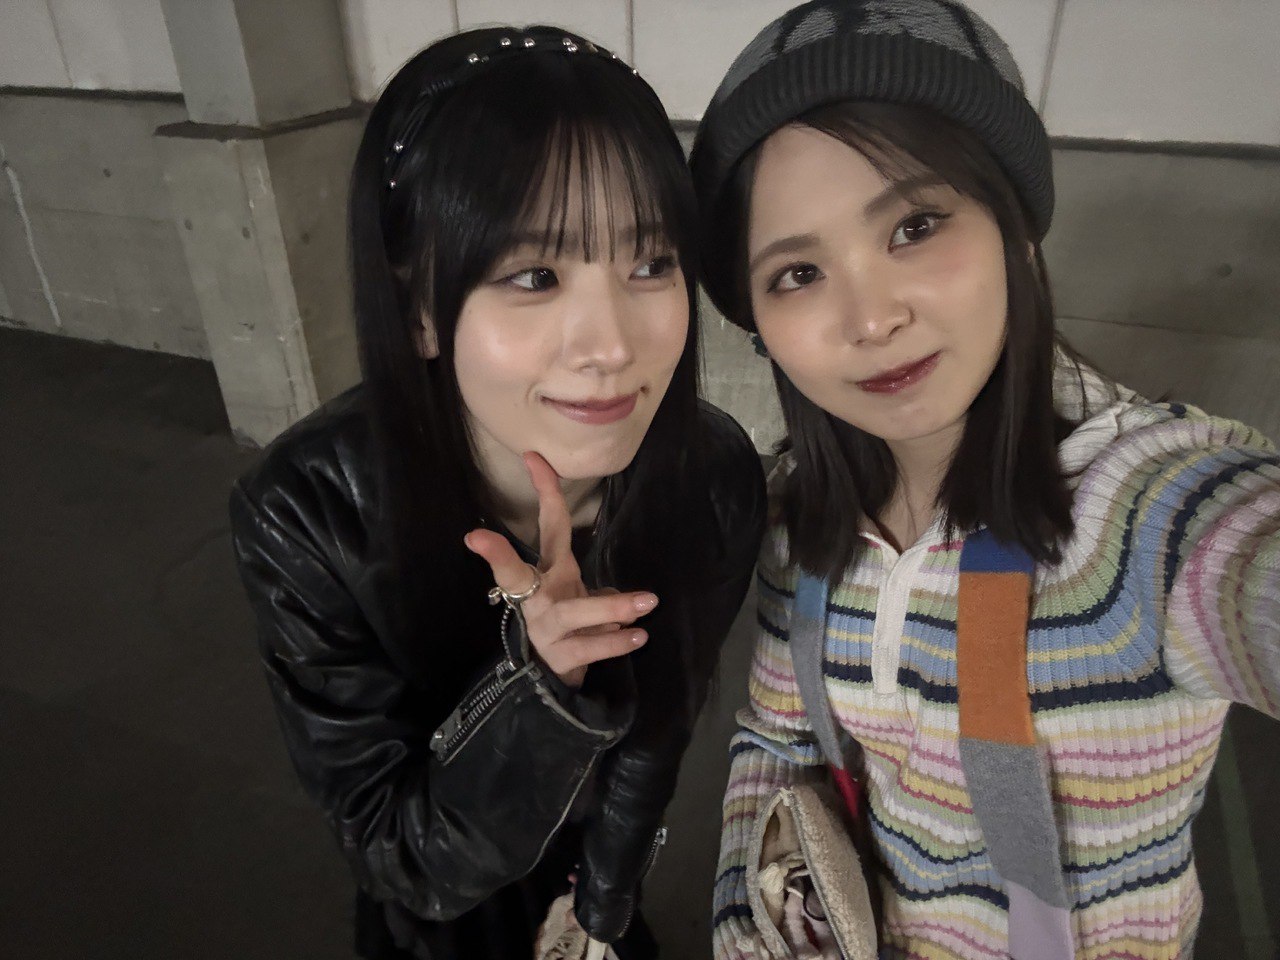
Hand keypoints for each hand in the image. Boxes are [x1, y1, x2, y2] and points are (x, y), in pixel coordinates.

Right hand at [464, 451, 656, 687]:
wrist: (550, 682)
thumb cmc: (566, 628)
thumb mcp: (575, 598)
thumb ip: (598, 592)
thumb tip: (623, 597)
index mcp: (544, 574)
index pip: (548, 525)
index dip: (544, 490)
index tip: (534, 458)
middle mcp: (538, 599)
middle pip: (515, 575)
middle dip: (498, 556)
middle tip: (477, 537)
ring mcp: (546, 629)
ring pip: (576, 615)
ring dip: (612, 608)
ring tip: (646, 603)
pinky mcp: (561, 658)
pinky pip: (591, 648)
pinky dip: (616, 642)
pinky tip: (637, 635)